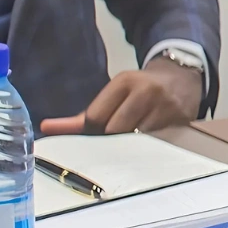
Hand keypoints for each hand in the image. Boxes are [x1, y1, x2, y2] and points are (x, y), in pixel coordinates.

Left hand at [42, 57, 202, 136]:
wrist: (181, 78)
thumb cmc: (140, 90)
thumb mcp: (113, 95)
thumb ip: (81, 116)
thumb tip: (46, 127)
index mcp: (124, 81)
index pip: (95, 118)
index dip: (94, 131)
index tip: (100, 132)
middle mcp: (146, 90)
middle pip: (115, 131)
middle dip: (113, 140)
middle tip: (118, 140)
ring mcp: (166, 106)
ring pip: (137, 141)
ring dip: (133, 147)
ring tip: (135, 142)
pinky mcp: (181, 120)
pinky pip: (157, 145)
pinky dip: (150, 149)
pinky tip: (150, 144)